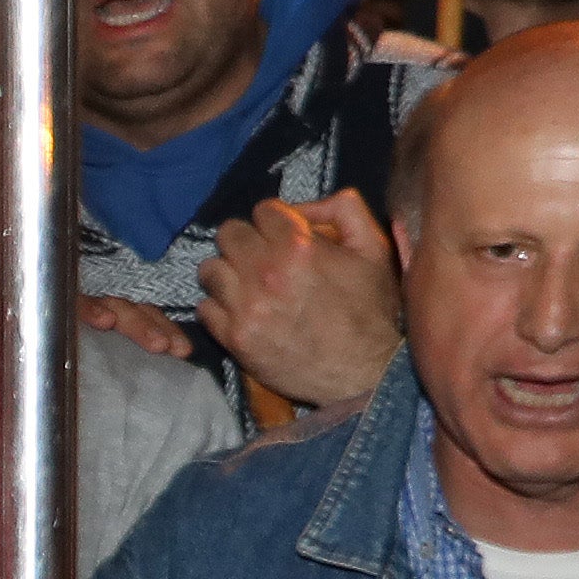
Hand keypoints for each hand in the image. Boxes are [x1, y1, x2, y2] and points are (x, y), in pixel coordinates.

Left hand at [200, 185, 408, 414]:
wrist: (364, 373)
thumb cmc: (371, 311)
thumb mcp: (374, 250)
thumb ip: (345, 209)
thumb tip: (302, 204)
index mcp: (299, 246)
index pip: (262, 210)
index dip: (275, 222)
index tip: (283, 237)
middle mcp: (267, 272)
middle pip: (229, 234)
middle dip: (246, 242)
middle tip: (262, 259)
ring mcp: (247, 306)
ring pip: (210, 269)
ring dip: (228, 274)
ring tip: (247, 286)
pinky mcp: (235, 337)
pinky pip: (204, 308)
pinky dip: (219, 308)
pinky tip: (241, 312)